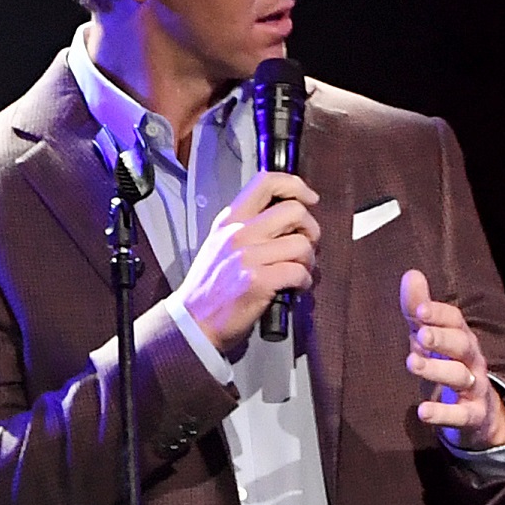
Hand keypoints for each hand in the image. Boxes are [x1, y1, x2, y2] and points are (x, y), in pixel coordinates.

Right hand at [174, 171, 320, 352]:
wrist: (193, 323)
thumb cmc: (211, 287)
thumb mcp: (220, 243)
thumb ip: (250, 225)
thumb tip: (289, 216)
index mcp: (230, 220)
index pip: (267, 181)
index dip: (295, 185)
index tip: (309, 198)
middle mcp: (238, 233)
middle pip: (295, 211)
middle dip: (311, 229)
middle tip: (306, 245)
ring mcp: (247, 256)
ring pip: (302, 244)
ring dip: (308, 261)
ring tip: (298, 271)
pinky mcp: (257, 281)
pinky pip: (299, 272)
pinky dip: (304, 281)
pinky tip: (294, 287)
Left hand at [401, 269, 504, 450]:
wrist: (478, 413)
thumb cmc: (448, 365)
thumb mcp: (431, 338)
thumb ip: (419, 309)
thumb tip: (411, 273)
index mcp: (462, 337)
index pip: (455, 320)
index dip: (439, 314)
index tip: (420, 310)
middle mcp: (472, 359)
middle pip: (462, 345)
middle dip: (442, 339)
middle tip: (420, 336)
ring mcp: (475, 387)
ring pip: (460, 376)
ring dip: (437, 370)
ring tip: (413, 364)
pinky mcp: (473, 415)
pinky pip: (461, 414)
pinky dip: (443, 413)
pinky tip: (423, 411)